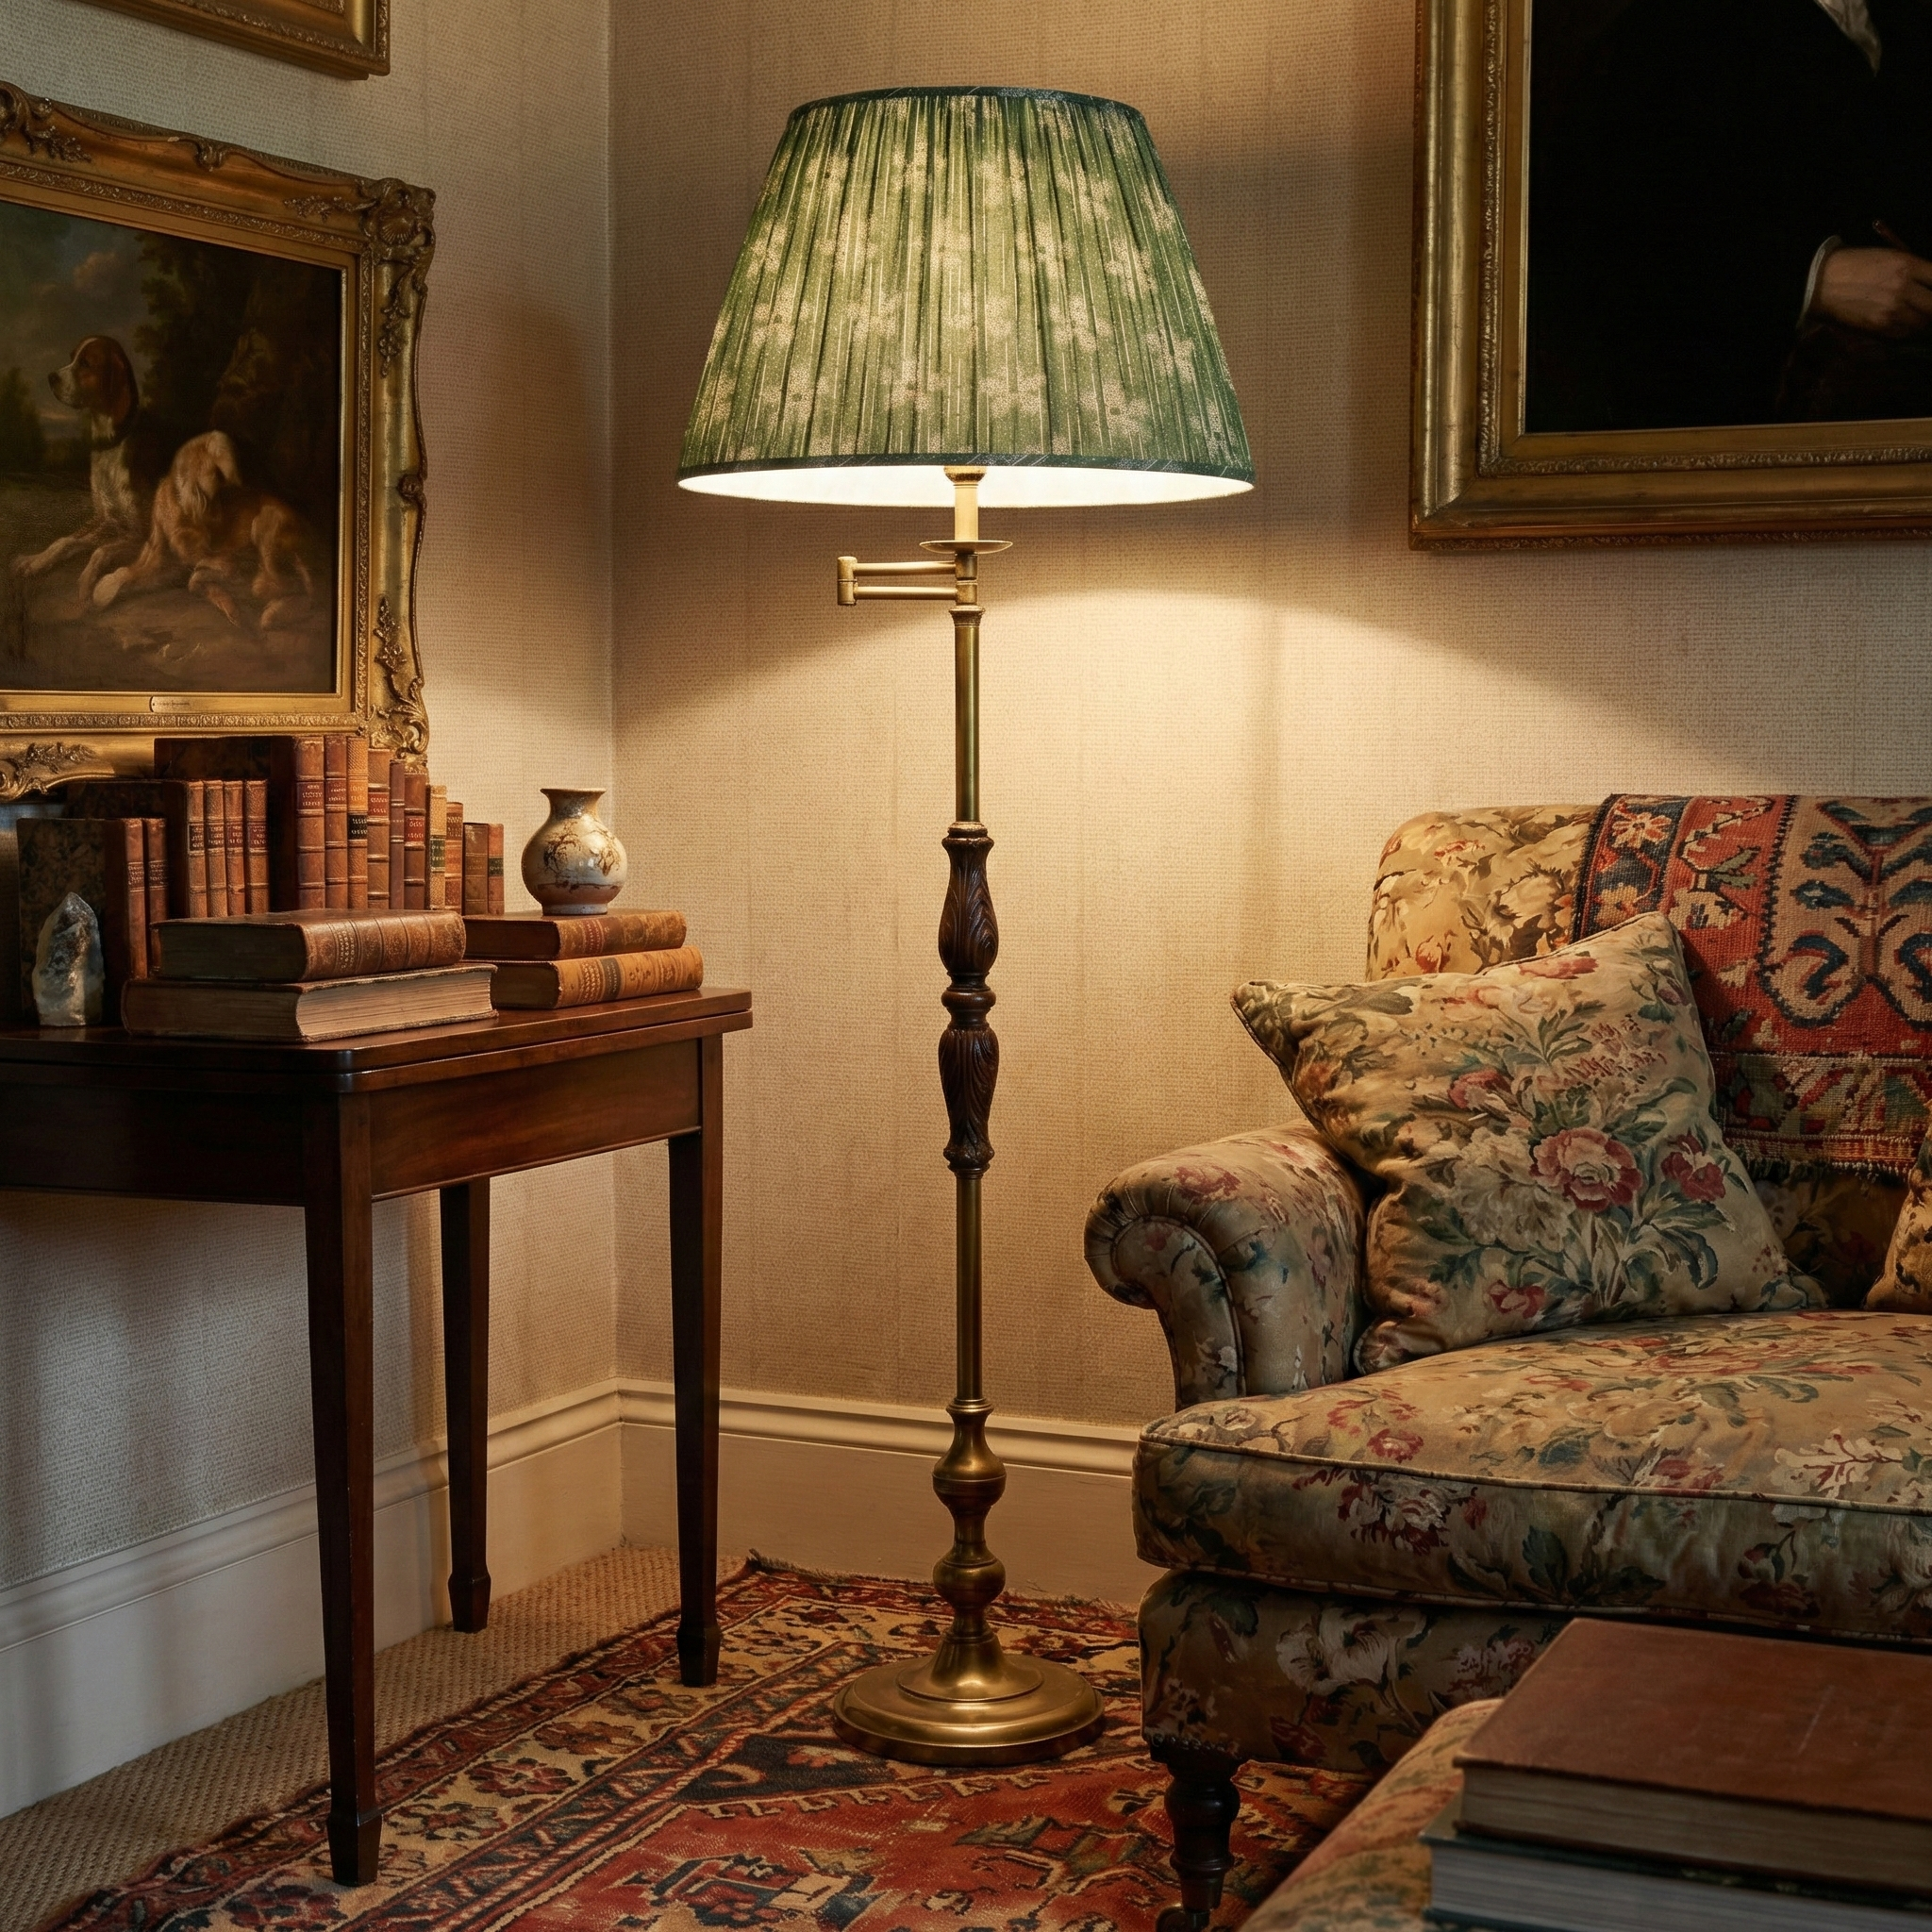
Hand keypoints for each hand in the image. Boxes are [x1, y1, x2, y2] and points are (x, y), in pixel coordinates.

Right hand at [1813, 246, 1931, 336]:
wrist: (1822, 283)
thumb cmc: (1856, 265)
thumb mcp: (1891, 257)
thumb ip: (1914, 269)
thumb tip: (1929, 283)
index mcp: (1907, 265)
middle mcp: (1903, 288)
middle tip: (1927, 306)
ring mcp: (1891, 310)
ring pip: (1922, 322)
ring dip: (1922, 320)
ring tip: (1915, 316)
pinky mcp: (1878, 326)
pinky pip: (1903, 333)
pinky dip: (1906, 330)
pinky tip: (1899, 323)